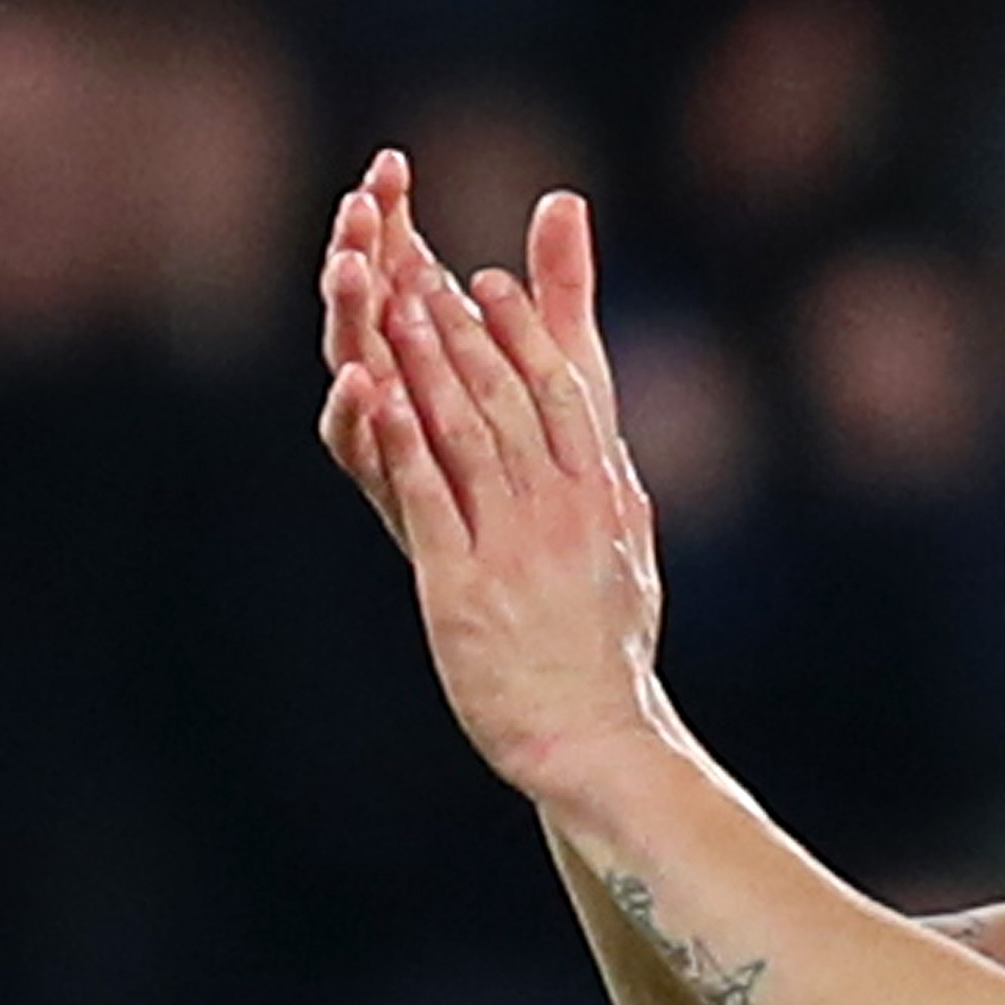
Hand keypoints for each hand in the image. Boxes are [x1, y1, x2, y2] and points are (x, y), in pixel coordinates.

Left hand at [345, 162, 667, 799]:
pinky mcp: (465, 588)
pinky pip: (432, 503)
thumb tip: (611, 446)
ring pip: (469, 436)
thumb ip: (609, 488)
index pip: (564, 390)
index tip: (490, 282)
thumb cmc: (605, 648)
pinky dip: (405, 447)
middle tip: (427, 271)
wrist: (594, 733)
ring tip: (397, 310)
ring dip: (432, 367)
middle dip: (467, 330)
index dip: (524, 330)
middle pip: (512, 398)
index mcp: (600, 495)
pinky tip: (379, 400)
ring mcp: (515, 546)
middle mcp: (563, 509)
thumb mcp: (624, 549)